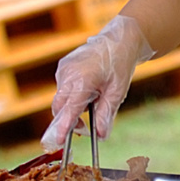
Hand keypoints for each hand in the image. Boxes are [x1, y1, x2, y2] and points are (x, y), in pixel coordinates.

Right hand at [40, 15, 153, 149]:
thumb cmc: (119, 64)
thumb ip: (107, 113)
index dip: (64, 126)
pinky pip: (63, 88)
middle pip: (60, 107)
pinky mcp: (63, 67)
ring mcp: (63, 69)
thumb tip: (101, 136)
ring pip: (61, 99)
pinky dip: (73, 94)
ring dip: (73, 106)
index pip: (69, 109)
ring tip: (94, 97)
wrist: (118, 40)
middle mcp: (68, 74)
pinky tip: (89, 87)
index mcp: (82, 80)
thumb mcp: (117, 91)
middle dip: (69, 119)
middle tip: (86, 126)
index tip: (60, 140)